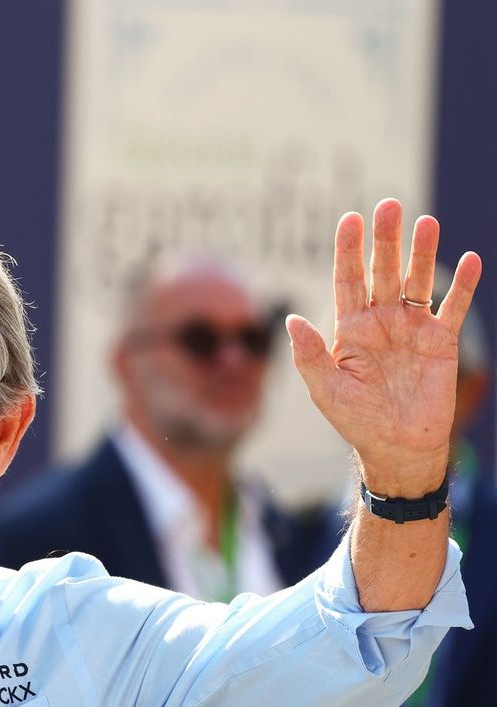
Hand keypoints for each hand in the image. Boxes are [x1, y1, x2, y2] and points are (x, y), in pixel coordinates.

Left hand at [286, 199, 480, 496]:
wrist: (396, 445)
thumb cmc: (355, 419)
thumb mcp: (325, 388)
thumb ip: (310, 354)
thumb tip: (292, 320)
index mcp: (350, 327)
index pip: (347, 278)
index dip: (348, 249)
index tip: (349, 219)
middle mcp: (381, 320)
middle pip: (383, 270)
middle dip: (385, 239)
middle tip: (389, 206)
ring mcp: (412, 328)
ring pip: (418, 281)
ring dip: (422, 252)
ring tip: (426, 222)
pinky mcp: (442, 341)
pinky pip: (454, 307)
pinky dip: (462, 285)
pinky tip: (470, 260)